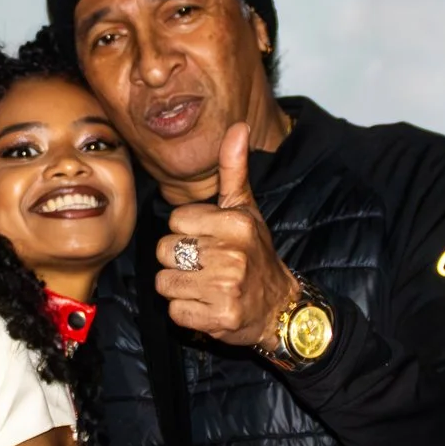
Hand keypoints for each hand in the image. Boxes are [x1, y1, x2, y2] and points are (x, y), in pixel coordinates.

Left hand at [152, 124, 299, 347]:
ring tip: (205, 286)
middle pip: (164, 251)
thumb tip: (238, 127)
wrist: (279, 307)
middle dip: (178, 260)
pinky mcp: (219, 318)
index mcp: (236, 223)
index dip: (186, 231)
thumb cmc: (255, 253)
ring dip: (180, 287)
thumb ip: (234, 170)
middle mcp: (232, 254)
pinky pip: (175, 311)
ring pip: (165, 282)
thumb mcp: (246, 210)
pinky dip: (186, 313)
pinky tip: (207, 306)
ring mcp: (226, 288)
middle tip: (206, 265)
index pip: (175, 220)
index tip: (209, 241)